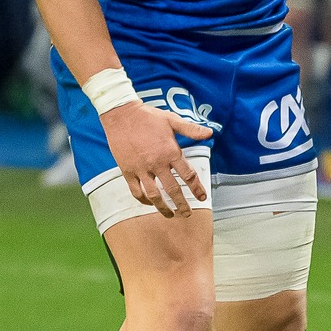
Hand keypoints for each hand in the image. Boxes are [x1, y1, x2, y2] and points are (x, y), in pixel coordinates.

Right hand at [100, 100, 212, 216]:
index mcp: (170, 152)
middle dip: (182, 204)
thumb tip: (210, 132)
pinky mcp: (127, 170)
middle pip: (172, 190)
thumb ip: (191, 129)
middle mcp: (156, 163)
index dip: (197, 188)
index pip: (188, 175)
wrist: (120, 114)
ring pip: (153, 195)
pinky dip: (143, 200)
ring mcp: (140, 169)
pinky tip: (150, 203)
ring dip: (163, 207)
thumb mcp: (172, 120)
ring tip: (170, 215)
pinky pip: (135, 190)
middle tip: (188, 214)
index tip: (202, 197)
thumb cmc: (148, 117)